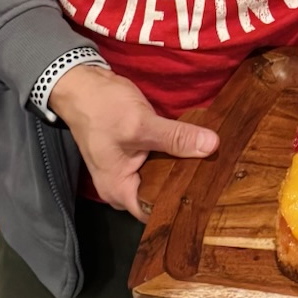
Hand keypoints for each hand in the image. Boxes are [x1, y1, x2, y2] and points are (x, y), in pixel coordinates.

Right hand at [48, 65, 217, 219]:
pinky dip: (173, 156)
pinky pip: (158, 162)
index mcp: (118, 191)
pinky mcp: (134, 153)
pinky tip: (195, 150)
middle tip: (216, 179)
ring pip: (161, 177)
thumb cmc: (102, 108)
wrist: (82, 84)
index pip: (155, 213)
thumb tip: (212, 145)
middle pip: (159, 196)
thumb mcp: (141, 123)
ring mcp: (127, 169)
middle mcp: (121, 186)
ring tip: (211, 165)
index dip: (180, 206)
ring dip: (181, 168)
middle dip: (185, 186)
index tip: (208, 197)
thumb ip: (175, 138)